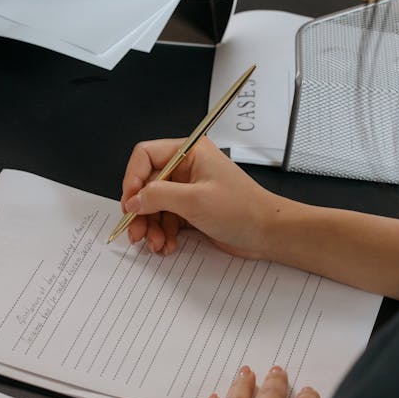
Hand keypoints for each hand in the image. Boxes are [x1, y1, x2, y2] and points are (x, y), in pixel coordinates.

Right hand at [120, 136, 277, 256]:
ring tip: (155, 244)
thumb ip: (158, 196)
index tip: (130, 202)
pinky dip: (163, 233)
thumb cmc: (243, 210)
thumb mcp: (194, 200)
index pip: (146, 156)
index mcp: (190, 152)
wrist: (268, 234)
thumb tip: (134, 199)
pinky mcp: (192, 210)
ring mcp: (189, 190)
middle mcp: (187, 168)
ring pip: (154, 205)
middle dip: (140, 210)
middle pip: (147, 185)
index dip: (133, 179)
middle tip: (135, 231)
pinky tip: (167, 245)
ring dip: (151, 227)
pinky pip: (166, 219)